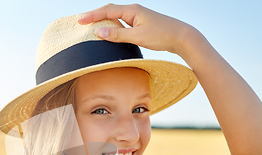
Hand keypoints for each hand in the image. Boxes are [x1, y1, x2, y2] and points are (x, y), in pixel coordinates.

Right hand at [77, 3, 196, 54]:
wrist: (181, 37)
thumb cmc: (162, 36)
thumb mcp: (138, 37)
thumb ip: (118, 35)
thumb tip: (99, 31)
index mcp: (132, 10)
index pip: (107, 10)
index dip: (92, 16)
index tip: (80, 21)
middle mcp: (134, 11)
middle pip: (110, 10)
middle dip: (95, 15)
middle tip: (82, 22)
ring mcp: (138, 17)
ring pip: (117, 16)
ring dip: (104, 20)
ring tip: (92, 26)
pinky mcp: (142, 24)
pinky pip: (123, 23)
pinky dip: (114, 26)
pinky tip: (111, 32)